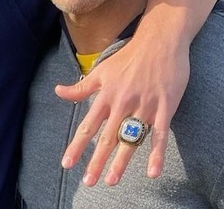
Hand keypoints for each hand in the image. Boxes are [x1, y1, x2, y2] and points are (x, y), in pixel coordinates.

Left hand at [55, 35, 189, 186]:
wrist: (159, 41)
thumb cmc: (128, 57)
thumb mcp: (101, 70)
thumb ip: (81, 87)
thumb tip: (58, 91)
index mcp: (106, 96)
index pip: (88, 125)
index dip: (77, 145)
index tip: (67, 163)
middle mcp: (122, 103)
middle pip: (107, 137)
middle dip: (97, 161)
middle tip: (88, 182)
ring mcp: (144, 106)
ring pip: (131, 139)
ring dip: (121, 161)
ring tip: (112, 180)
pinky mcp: (165, 107)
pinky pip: (160, 134)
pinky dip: (157, 154)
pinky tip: (152, 172)